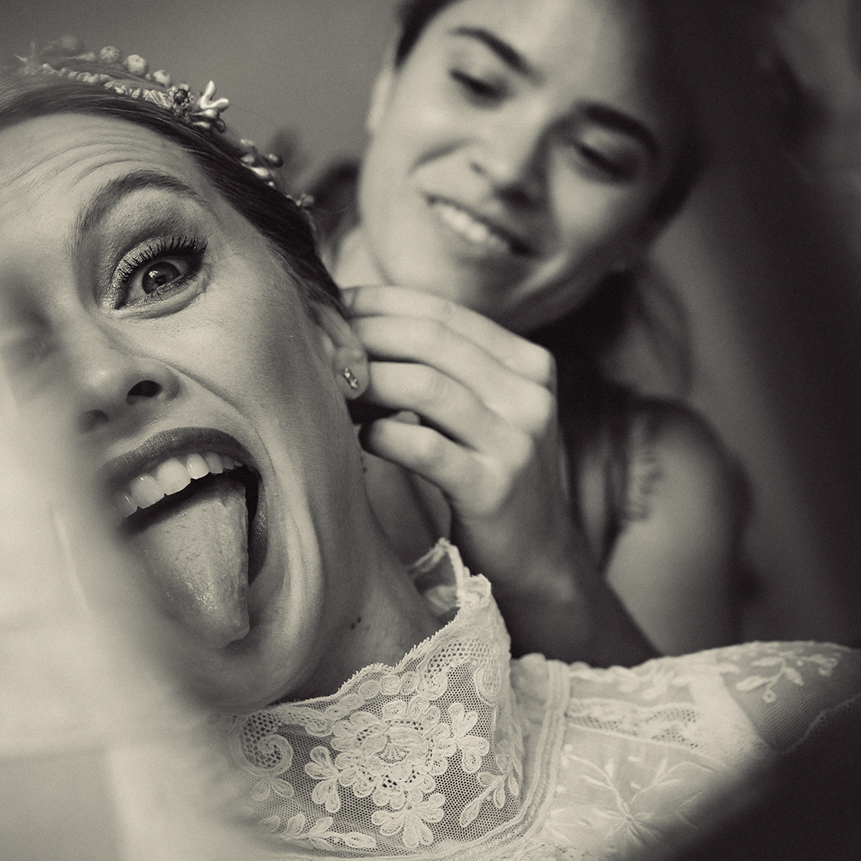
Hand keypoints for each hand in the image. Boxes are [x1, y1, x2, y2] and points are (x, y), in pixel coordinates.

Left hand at [345, 285, 654, 663]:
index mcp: (529, 364)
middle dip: (367, 335)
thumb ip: (448, 368)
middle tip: (321, 342)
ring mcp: (516, 442)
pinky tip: (362, 436)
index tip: (337, 305)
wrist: (539, 557)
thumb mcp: (488, 410)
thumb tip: (361, 326)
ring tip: (335, 388)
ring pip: (425, 386)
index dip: (383, 303)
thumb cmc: (493, 474)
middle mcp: (529, 396)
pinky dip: (382, 434)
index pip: (445, 314)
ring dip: (368, 380)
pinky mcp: (492, 488)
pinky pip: (423, 447)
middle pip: (431, 340)